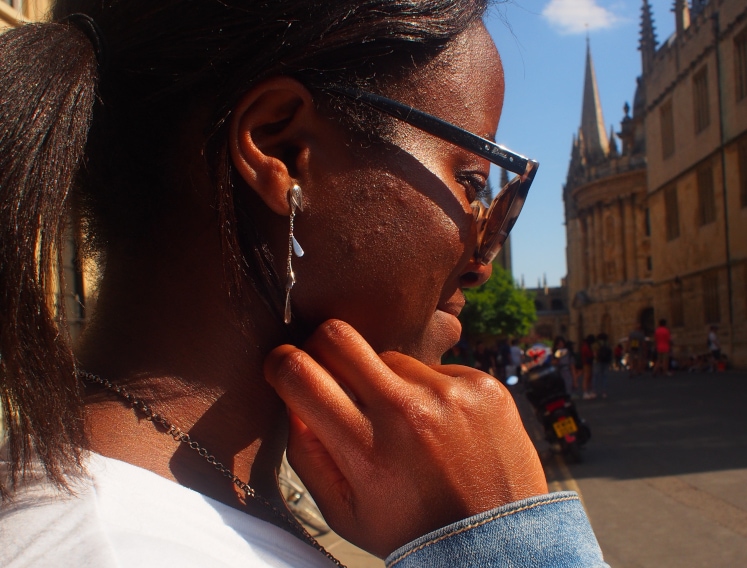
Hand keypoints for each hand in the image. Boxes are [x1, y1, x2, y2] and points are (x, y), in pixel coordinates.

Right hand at [264, 320, 546, 557]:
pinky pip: (434, 368)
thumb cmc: (409, 530)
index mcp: (364, 451)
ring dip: (385, 382)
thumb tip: (291, 397)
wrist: (498, 543)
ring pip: (389, 356)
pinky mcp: (482, 386)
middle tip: (333, 374)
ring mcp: (448, 394)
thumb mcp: (343, 512)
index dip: (280, 363)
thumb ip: (306, 453)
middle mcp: (405, 413)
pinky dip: (428, 391)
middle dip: (322, 347)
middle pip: (338, 336)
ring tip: (408, 426)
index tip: (283, 367)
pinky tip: (443, 427)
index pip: (299, 374)